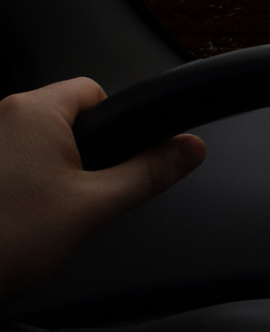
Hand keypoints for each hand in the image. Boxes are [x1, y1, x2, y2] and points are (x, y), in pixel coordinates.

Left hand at [0, 79, 205, 303]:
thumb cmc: (8, 240)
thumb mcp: (93, 208)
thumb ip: (147, 174)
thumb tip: (189, 150)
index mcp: (35, 109)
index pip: (92, 91)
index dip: (111, 127)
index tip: (108, 163)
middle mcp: (5, 113)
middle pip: (64, 118)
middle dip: (78, 156)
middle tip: (75, 198)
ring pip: (36, 143)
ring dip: (47, 172)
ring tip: (42, 215)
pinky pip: (12, 160)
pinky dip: (20, 184)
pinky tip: (18, 220)